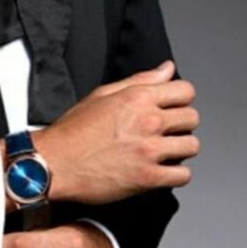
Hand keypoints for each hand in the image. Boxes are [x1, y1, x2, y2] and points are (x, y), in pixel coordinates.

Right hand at [30, 60, 200, 204]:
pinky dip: (175, 174)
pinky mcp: (148, 178)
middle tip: (164, 131)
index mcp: (137, 97)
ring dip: (180, 149)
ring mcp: (149, 150)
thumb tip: (167, 69)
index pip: (185, 91)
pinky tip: (161, 170)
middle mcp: (148, 121)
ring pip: (192, 146)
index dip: (179, 99)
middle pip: (192, 118)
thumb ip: (140, 80)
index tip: (171, 107)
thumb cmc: (73, 130)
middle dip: (180, 124)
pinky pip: (183, 175)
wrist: (55, 163)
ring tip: (162, 151)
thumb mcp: (103, 94)